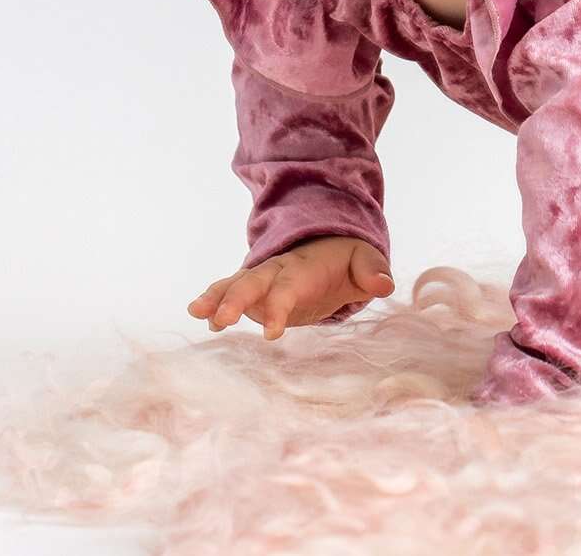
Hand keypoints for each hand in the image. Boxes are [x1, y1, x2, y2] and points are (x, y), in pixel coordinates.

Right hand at [187, 235, 394, 339]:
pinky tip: (205, 320)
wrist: (329, 246)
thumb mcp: (365, 261)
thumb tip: (384, 285)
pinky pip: (231, 294)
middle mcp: (277, 270)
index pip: (289, 288)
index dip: (279, 308)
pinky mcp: (255, 291)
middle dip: (234, 299)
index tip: (272, 333)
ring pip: (234, 284)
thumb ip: (372, 272)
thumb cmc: (348, 259)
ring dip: (216, 297)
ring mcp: (263, 279)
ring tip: (196, 312)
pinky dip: (216, 304)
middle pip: (252, 283)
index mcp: (304, 267)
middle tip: (217, 320)